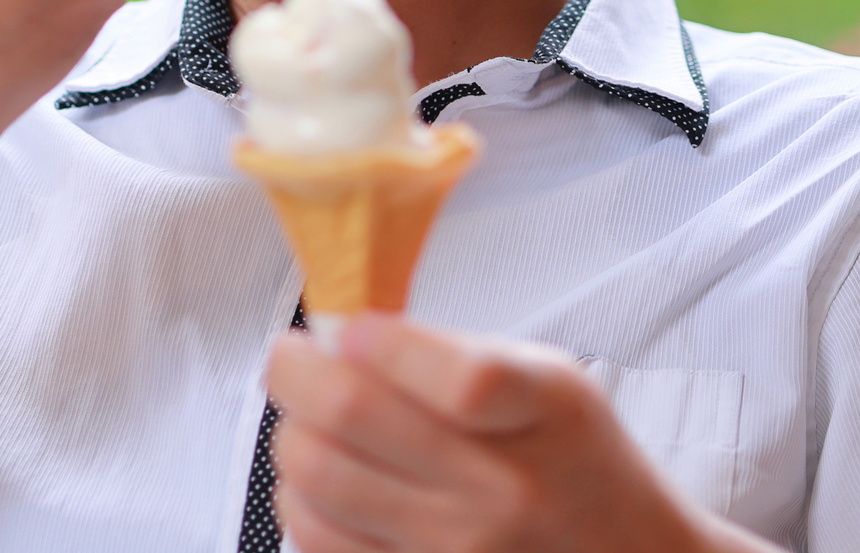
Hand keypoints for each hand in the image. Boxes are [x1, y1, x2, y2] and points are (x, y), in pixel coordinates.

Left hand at [266, 313, 780, 552]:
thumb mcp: (547, 376)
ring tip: (308, 420)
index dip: (380, 342)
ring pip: (317, 480)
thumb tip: (336, 335)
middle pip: (353, 417)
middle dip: (294, 369)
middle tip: (292, 356)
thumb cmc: (569, 453)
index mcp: (542, 411)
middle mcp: (502, 492)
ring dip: (291, 435)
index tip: (350, 327)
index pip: (457, 379)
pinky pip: (316, 540)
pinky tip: (324, 478)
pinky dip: (300, 499)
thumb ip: (449, 350)